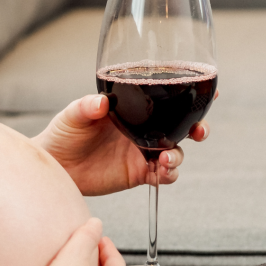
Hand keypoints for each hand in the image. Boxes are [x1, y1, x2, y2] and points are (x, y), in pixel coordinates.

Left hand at [32, 93, 215, 195]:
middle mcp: (143, 129)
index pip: (166, 98)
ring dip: (180, 153)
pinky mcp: (138, 173)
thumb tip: (100, 102)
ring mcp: (142, 151)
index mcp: (132, 108)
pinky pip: (163, 174)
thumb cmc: (62, 134)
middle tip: (200, 130)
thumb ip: (86, 107)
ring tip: (168, 156)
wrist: (55, 166)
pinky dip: (169, 173)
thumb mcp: (72, 115)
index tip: (210, 91)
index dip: (189, 94)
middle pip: (181, 125)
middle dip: (198, 126)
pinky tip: (163, 170)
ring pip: (176, 151)